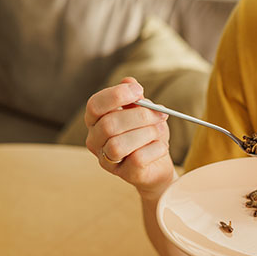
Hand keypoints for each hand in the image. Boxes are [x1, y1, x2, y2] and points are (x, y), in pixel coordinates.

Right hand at [85, 77, 174, 199]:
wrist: (158, 164)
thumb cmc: (148, 135)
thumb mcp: (144, 112)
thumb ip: (136, 99)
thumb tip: (129, 81)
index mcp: (96, 121)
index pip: (95, 105)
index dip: (116, 95)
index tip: (139, 90)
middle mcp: (95, 141)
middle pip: (109, 124)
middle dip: (139, 116)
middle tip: (160, 113)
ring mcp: (107, 160)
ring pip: (118, 145)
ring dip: (146, 133)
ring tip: (160, 131)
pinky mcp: (124, 174)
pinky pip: (137, 159)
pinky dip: (155, 149)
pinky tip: (162, 146)